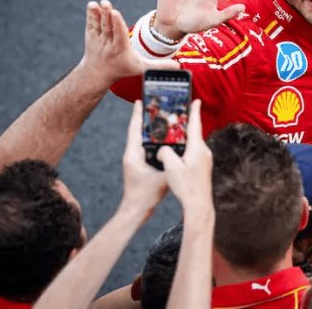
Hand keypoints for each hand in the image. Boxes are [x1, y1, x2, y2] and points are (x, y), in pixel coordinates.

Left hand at [79, 0, 178, 85]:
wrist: (97, 73)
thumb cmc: (122, 69)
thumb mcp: (142, 68)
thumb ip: (160, 66)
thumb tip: (178, 66)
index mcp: (121, 49)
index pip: (120, 35)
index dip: (117, 24)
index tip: (116, 13)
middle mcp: (108, 43)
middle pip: (108, 27)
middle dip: (107, 15)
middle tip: (106, 3)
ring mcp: (99, 39)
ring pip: (99, 24)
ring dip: (98, 13)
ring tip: (97, 3)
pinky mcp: (92, 35)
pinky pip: (91, 23)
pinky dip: (91, 14)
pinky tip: (92, 5)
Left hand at [119, 101, 167, 219]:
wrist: (136, 210)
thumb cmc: (145, 195)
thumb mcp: (162, 178)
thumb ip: (170, 164)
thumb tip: (180, 152)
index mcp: (133, 154)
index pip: (135, 129)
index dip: (137, 114)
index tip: (139, 101)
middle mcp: (132, 154)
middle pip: (139, 131)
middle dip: (146, 118)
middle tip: (155, 106)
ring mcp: (135, 160)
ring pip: (143, 139)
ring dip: (151, 129)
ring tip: (161, 119)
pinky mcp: (140, 165)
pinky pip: (147, 148)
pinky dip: (154, 141)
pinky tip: (165, 139)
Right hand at [158, 100, 213, 218]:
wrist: (199, 204)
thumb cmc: (186, 186)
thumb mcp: (170, 167)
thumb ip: (165, 152)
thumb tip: (163, 150)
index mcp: (197, 148)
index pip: (195, 124)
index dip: (194, 111)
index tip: (196, 100)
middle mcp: (204, 151)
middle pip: (193, 133)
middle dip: (186, 125)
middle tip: (179, 115)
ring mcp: (206, 159)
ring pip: (193, 145)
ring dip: (184, 139)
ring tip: (173, 136)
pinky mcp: (204, 167)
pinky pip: (194, 153)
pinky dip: (186, 150)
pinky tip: (177, 155)